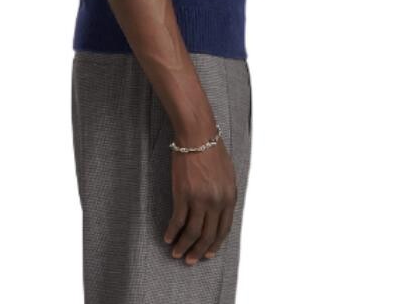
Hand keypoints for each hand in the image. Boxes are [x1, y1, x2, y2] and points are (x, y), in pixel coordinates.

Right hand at [162, 136, 237, 264]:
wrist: (198, 135)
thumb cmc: (212, 150)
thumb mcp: (228, 174)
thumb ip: (225, 194)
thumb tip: (220, 211)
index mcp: (230, 197)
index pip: (223, 230)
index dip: (215, 244)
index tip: (208, 254)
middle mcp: (216, 202)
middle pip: (208, 235)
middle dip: (199, 251)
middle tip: (191, 260)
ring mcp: (199, 199)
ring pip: (192, 232)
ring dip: (184, 246)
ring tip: (177, 253)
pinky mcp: (183, 194)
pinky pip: (178, 220)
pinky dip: (172, 231)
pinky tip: (167, 237)